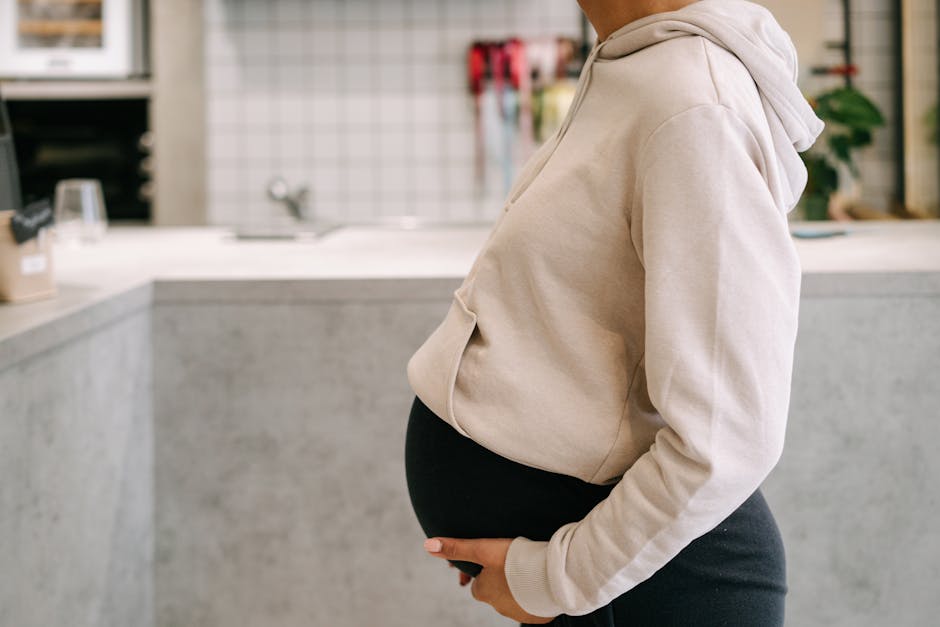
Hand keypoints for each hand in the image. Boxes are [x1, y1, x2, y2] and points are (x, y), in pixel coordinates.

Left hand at [424, 536, 556, 623]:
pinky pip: (530, 606)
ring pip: (512, 598)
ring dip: (517, 587)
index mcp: (482, 591)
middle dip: (501, 579)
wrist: (550, 576)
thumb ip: (457, 547)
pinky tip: (538, 582)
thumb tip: (427, 545)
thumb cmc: (515, 560)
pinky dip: (532, 595)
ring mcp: (517, 613)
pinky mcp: (535, 616)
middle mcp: (497, 606)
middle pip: (494, 591)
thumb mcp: (483, 549)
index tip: (496, 559)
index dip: (484, 570)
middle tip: (513, 561)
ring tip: (527, 569)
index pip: (477, 583)